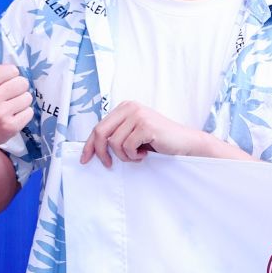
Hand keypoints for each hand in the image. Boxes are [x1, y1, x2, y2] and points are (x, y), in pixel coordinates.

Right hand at [0, 27, 31, 157]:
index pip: (12, 70)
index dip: (7, 76)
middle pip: (23, 83)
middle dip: (15, 88)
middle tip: (2, 96)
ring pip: (27, 97)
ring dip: (20, 101)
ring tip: (6, 107)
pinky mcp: (10, 127)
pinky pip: (29, 112)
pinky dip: (22, 114)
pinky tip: (9, 117)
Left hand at [79, 101, 210, 166]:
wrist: (185, 142)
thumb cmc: (159, 141)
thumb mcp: (133, 134)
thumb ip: (116, 134)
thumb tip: (93, 149)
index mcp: (125, 107)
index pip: (98, 126)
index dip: (90, 145)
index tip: (85, 159)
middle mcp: (130, 108)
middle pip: (101, 132)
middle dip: (101, 152)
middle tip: (108, 165)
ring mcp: (138, 115)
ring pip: (114, 142)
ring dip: (124, 156)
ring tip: (137, 155)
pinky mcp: (146, 126)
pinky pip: (127, 147)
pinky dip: (134, 155)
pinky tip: (145, 154)